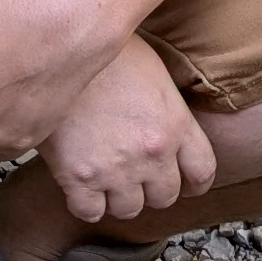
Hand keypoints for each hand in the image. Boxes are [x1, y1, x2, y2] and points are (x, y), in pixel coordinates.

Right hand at [41, 37, 217, 230]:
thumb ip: (167, 106)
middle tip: (137, 176)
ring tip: (107, 178)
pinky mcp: (78, 178)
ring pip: (129, 209)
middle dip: (152, 189)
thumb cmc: (107, 52)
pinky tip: (80, 186)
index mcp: (175, 124)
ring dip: (119, 198)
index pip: (202, 171)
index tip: (187, 184)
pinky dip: (85, 203)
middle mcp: (152, 153)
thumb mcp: (154, 70)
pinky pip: (89, 212)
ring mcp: (116, 169)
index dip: (195, 182)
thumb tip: (168, 121)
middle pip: (165, 197)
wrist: (59, 48)